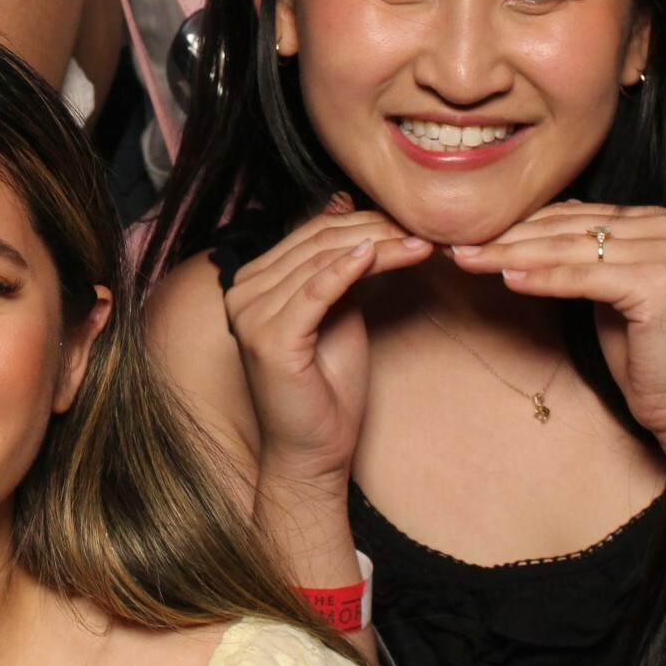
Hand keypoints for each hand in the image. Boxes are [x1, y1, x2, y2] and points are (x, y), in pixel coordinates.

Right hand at [222, 196, 430, 490]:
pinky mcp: (271, 338)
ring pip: (322, 262)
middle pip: (316, 243)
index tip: (409, 219)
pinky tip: (379, 253)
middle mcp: (242, 292)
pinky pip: (316, 291)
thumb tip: (351, 214)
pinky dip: (349, 269)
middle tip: (423, 227)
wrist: (312, 452)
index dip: (362, 221)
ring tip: (421, 243)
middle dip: (375, 229)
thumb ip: (338, 270)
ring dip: (377, 246)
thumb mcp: (337, 314)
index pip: (309, 234)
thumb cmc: (326, 389)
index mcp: (252, 283)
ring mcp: (251, 314)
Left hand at [449, 200, 665, 455]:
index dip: (518, 225)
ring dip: (513, 255)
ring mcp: (664, 251)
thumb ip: (579, 253)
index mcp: (651, 220)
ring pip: (569, 249)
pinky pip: (584, 277)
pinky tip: (508, 280)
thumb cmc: (640, 349)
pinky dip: (544, 278)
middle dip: (507, 238)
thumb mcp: (604, 289)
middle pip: (567, 230)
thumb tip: (526, 228)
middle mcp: (663, 226)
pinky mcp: (658, 282)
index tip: (470, 236)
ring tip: (470, 260)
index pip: (570, 216)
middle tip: (457, 246)